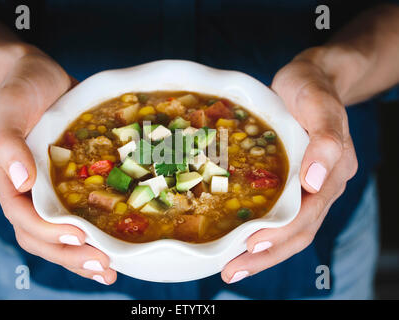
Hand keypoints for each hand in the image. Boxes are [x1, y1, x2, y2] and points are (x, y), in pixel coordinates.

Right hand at [0, 51, 116, 284]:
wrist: (41, 76)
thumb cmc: (22, 88)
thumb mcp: (10, 108)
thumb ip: (7, 143)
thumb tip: (21, 181)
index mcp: (8, 179)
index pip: (24, 218)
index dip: (50, 233)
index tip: (80, 238)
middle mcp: (29, 191)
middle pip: (43, 236)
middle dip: (71, 255)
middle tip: (104, 267)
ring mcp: (50, 190)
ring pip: (61, 233)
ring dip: (83, 255)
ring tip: (110, 270)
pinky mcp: (71, 182)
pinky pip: (79, 214)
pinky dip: (93, 233)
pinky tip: (114, 245)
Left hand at [221, 52, 357, 282]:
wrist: (311, 79)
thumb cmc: (312, 89)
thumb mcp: (320, 105)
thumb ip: (325, 141)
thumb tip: (314, 181)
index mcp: (332, 173)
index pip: (307, 216)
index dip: (279, 235)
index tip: (250, 246)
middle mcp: (320, 187)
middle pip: (296, 232)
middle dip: (264, 255)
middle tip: (230, 270)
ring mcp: (306, 188)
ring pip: (287, 230)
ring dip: (261, 252)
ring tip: (231, 266)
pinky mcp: (291, 183)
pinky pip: (279, 215)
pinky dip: (260, 232)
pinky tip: (238, 240)